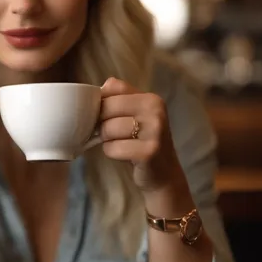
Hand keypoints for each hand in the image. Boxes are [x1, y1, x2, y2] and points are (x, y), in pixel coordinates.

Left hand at [98, 77, 186, 194]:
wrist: (163, 173)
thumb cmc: (142, 141)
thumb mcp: (135, 114)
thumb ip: (118, 97)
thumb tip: (98, 89)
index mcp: (152, 98)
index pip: (112, 88)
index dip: (101, 103)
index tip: (106, 116)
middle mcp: (155, 111)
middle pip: (106, 108)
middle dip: (101, 122)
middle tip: (112, 133)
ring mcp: (154, 131)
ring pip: (107, 128)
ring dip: (106, 140)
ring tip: (120, 143)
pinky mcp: (148, 152)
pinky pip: (112, 148)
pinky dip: (111, 152)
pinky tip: (124, 154)